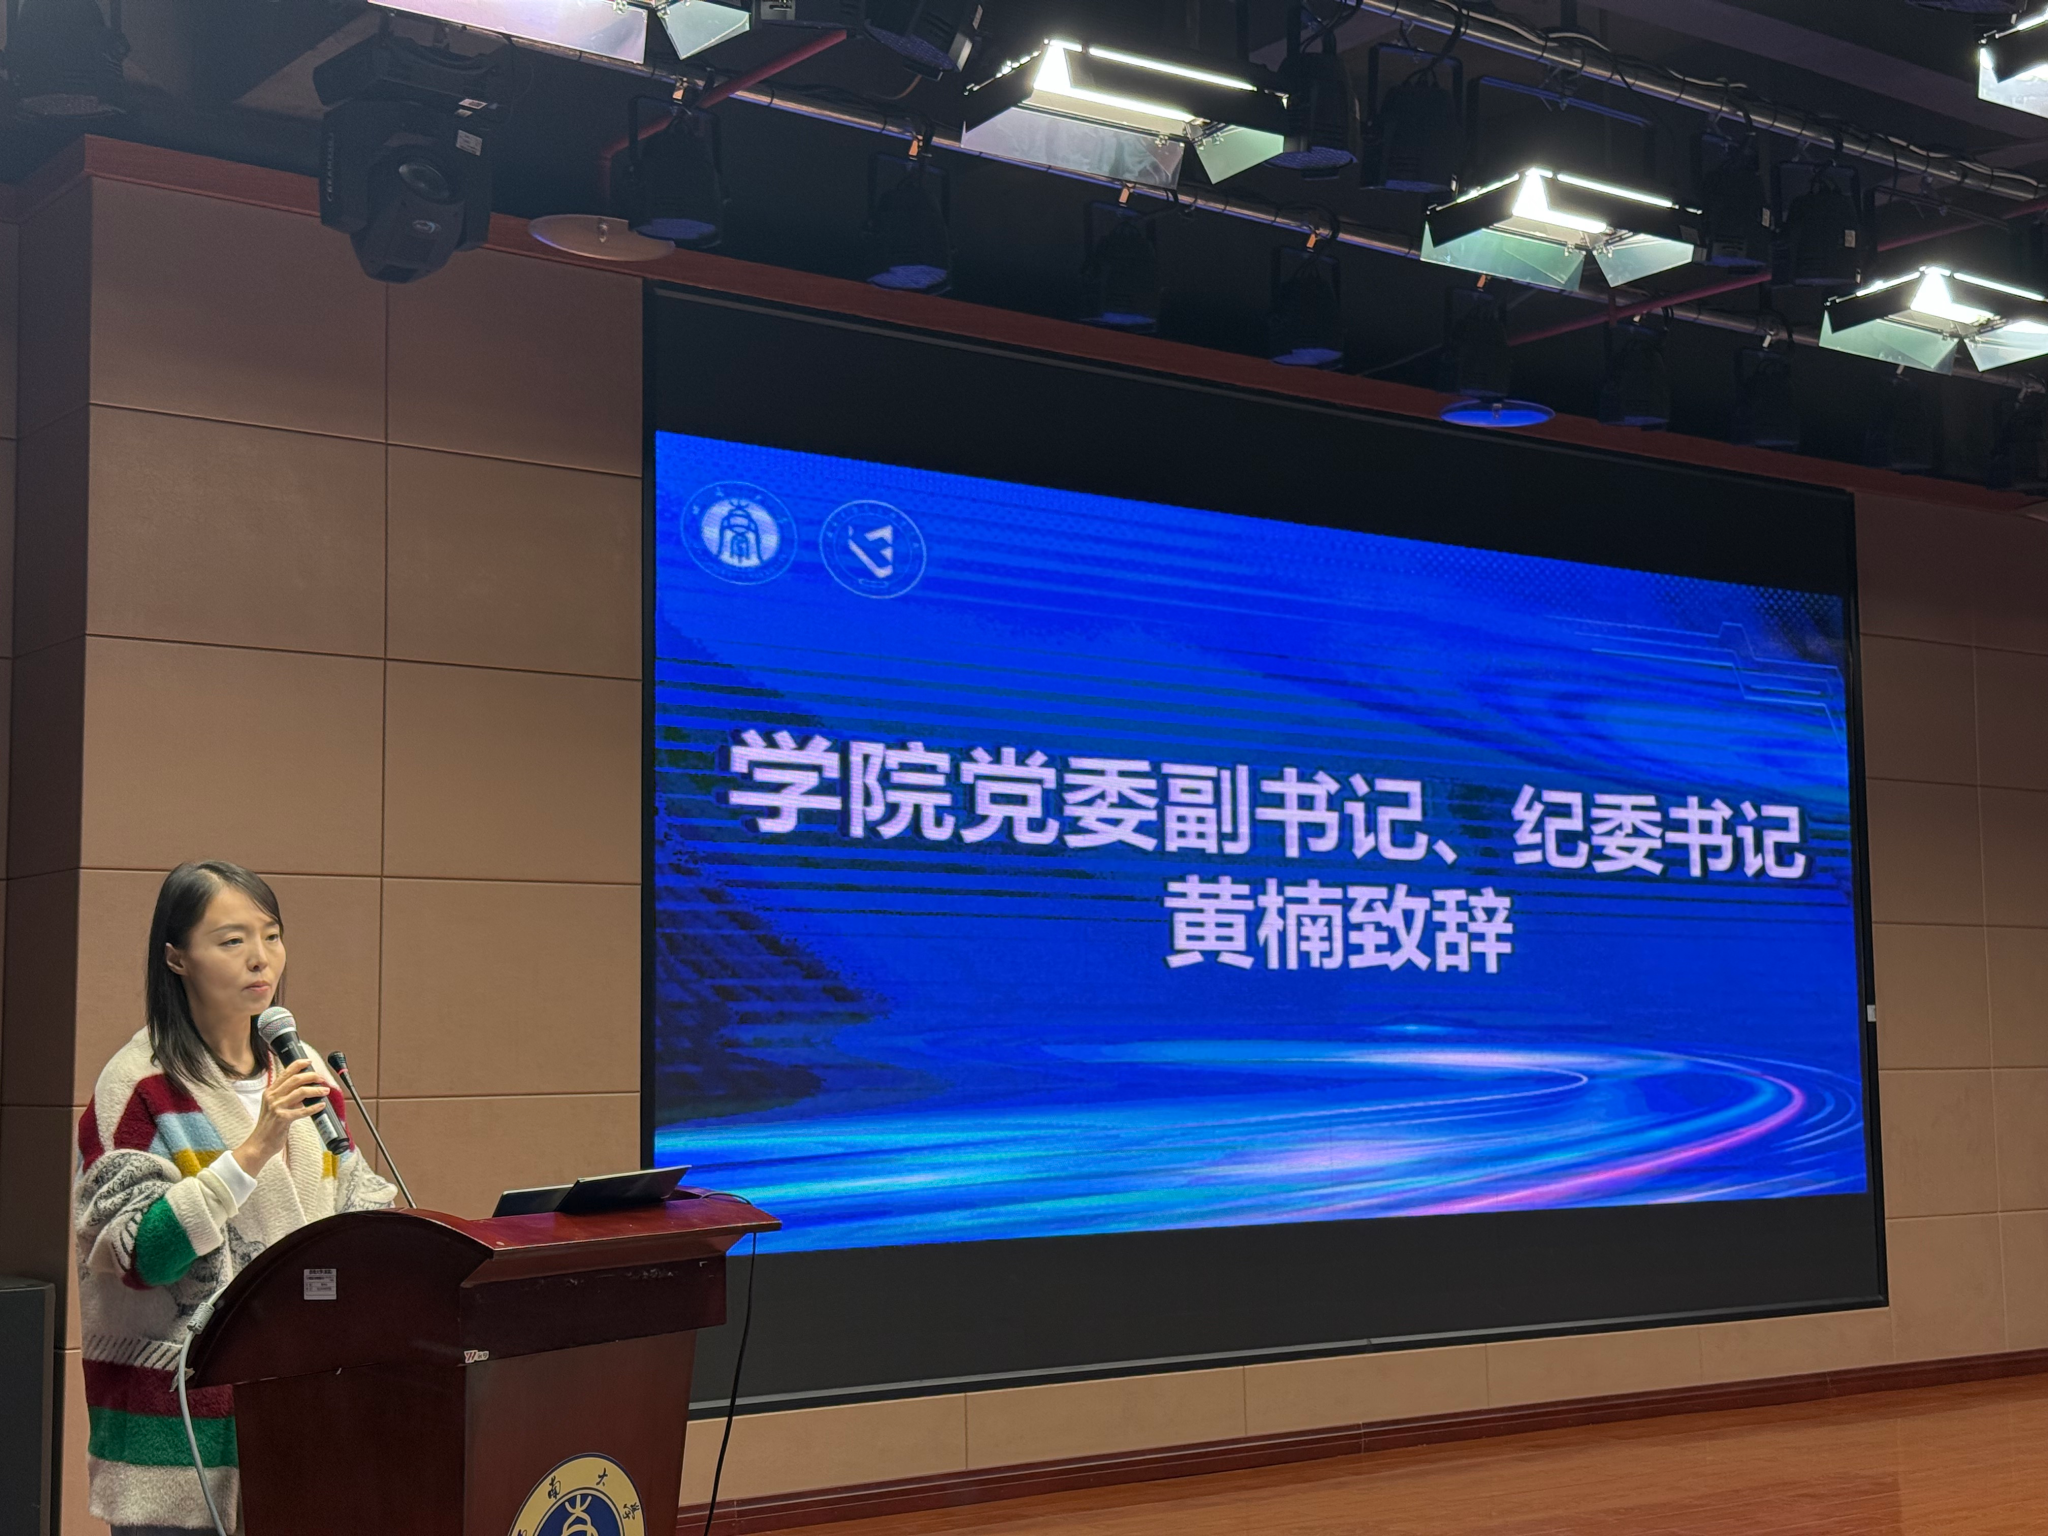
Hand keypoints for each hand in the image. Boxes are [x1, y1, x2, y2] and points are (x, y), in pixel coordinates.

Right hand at [232, 1058, 328, 1174]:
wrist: (259, 1144)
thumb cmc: (269, 1126)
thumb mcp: (274, 1107)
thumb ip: (287, 1097)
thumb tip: (305, 1091)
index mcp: (270, 1092)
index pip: (285, 1073)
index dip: (298, 1065)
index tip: (309, 1062)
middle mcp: (272, 1097)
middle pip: (295, 1079)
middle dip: (311, 1076)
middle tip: (321, 1078)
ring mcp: (277, 1107)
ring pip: (301, 1092)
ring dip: (316, 1090)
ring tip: (325, 1091)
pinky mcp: (282, 1119)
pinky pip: (302, 1111)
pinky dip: (314, 1107)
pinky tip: (321, 1106)